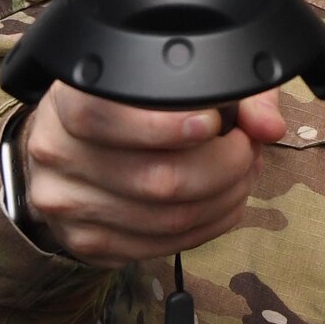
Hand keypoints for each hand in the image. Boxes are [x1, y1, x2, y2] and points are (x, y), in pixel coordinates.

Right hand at [16, 84, 285, 265]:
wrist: (71, 145)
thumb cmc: (132, 104)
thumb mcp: (171, 77)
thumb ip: (230, 91)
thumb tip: (268, 126)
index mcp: (70, 99)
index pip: (108, 117)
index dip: (168, 125)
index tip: (213, 122)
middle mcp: (56, 153)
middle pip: (158, 179)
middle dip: (225, 167)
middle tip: (246, 149)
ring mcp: (66, 205)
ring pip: (168, 220)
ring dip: (225, 199)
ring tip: (240, 174)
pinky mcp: (85, 243)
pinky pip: (162, 247)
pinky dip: (208, 226)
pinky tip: (220, 201)